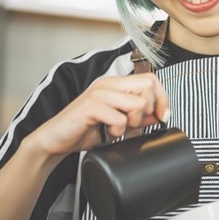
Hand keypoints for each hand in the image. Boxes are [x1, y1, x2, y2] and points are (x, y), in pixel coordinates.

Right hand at [28, 73, 170, 158]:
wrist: (56, 140)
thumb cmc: (85, 130)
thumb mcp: (119, 123)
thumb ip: (139, 117)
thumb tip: (160, 114)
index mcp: (116, 84)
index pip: (151, 79)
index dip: (162, 98)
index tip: (162, 116)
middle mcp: (108, 84)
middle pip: (149, 85)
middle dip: (149, 109)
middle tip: (134, 123)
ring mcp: (99, 93)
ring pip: (138, 103)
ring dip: (133, 122)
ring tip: (118, 128)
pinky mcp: (90, 106)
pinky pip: (120, 118)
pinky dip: (118, 131)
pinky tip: (107, 132)